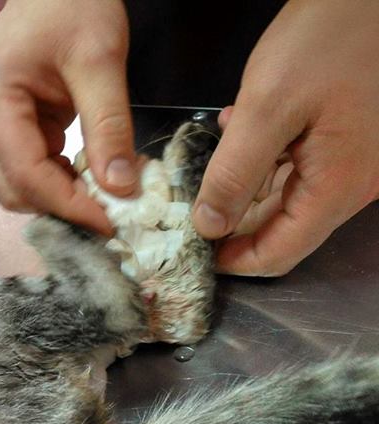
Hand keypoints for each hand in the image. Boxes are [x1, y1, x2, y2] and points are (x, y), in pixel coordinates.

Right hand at [0, 0, 135, 234]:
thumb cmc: (73, 5)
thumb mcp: (100, 60)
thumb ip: (109, 126)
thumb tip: (120, 188)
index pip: (25, 175)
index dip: (68, 205)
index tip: (111, 222)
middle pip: (12, 190)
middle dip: (60, 207)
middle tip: (111, 212)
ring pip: (14, 187)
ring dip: (56, 198)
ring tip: (102, 193)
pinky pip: (22, 171)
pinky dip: (54, 181)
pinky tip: (86, 172)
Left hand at [193, 0, 378, 275]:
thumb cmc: (330, 37)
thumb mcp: (267, 108)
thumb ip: (234, 174)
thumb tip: (209, 226)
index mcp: (339, 186)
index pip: (281, 253)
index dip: (234, 260)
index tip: (195, 251)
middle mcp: (355, 183)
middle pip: (285, 230)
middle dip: (235, 223)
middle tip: (191, 206)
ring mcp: (356, 162)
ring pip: (289, 199)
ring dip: (247, 188)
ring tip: (215, 159)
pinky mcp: (349, 140)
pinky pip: (301, 168)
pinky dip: (267, 161)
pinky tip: (243, 131)